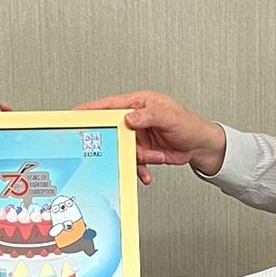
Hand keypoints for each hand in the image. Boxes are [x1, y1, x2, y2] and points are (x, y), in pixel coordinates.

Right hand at [75, 91, 225, 183]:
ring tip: (154, 157)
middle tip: (126, 150)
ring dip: (138, 158)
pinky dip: (140, 169)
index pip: (111, 105)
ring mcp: (138, 136)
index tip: (75, 115)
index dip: (92, 109)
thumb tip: (129, 117)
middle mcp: (136, 119)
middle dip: (120, 144)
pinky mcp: (143, 151)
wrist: (200, 147)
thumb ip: (148, 116)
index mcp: (140, 104)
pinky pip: (133, 162)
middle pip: (114, 131)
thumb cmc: (189, 125)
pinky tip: (147, 173)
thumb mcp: (170, 117)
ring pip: (123, 150)